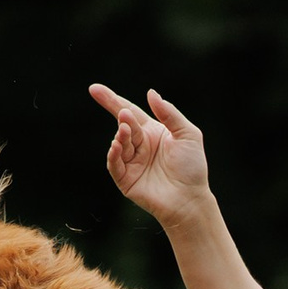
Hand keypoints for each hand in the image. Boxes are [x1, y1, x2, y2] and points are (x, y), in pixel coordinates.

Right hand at [88, 83, 210, 229]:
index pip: (130, 111)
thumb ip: (170, 113)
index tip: (95, 89)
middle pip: (124, 125)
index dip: (113, 100)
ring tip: (125, 130)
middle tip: (124, 115)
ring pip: (119, 143)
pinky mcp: (126, 179)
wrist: (190, 199)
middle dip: (121, 118)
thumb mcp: (187, 134)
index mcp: (152, 132)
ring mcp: (131, 162)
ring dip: (121, 135)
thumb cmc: (192, 168)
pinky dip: (113, 154)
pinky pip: (114, 164)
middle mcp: (140, 145)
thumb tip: (151, 93)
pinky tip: (116, 145)